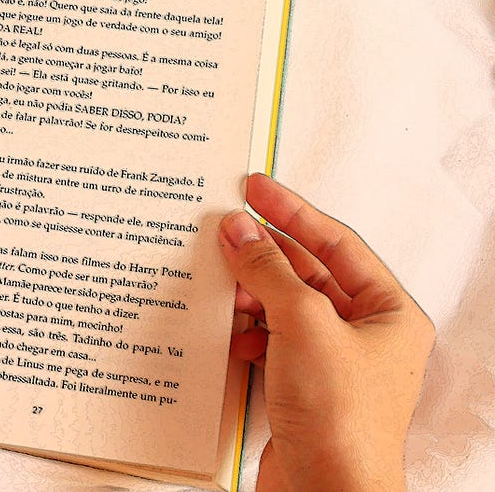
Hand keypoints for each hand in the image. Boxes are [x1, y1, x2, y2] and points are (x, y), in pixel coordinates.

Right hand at [220, 173, 434, 491]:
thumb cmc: (340, 417)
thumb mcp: (304, 324)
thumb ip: (269, 270)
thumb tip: (239, 228)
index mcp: (388, 313)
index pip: (336, 243)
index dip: (292, 211)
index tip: (254, 188)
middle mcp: (364, 335)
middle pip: (307, 273)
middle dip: (263, 252)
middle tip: (222, 226)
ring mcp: (332, 363)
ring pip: (283, 306)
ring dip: (249, 291)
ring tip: (216, 276)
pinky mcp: (302, 388)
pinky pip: (268, 340)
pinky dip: (244, 330)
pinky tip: (225, 329)